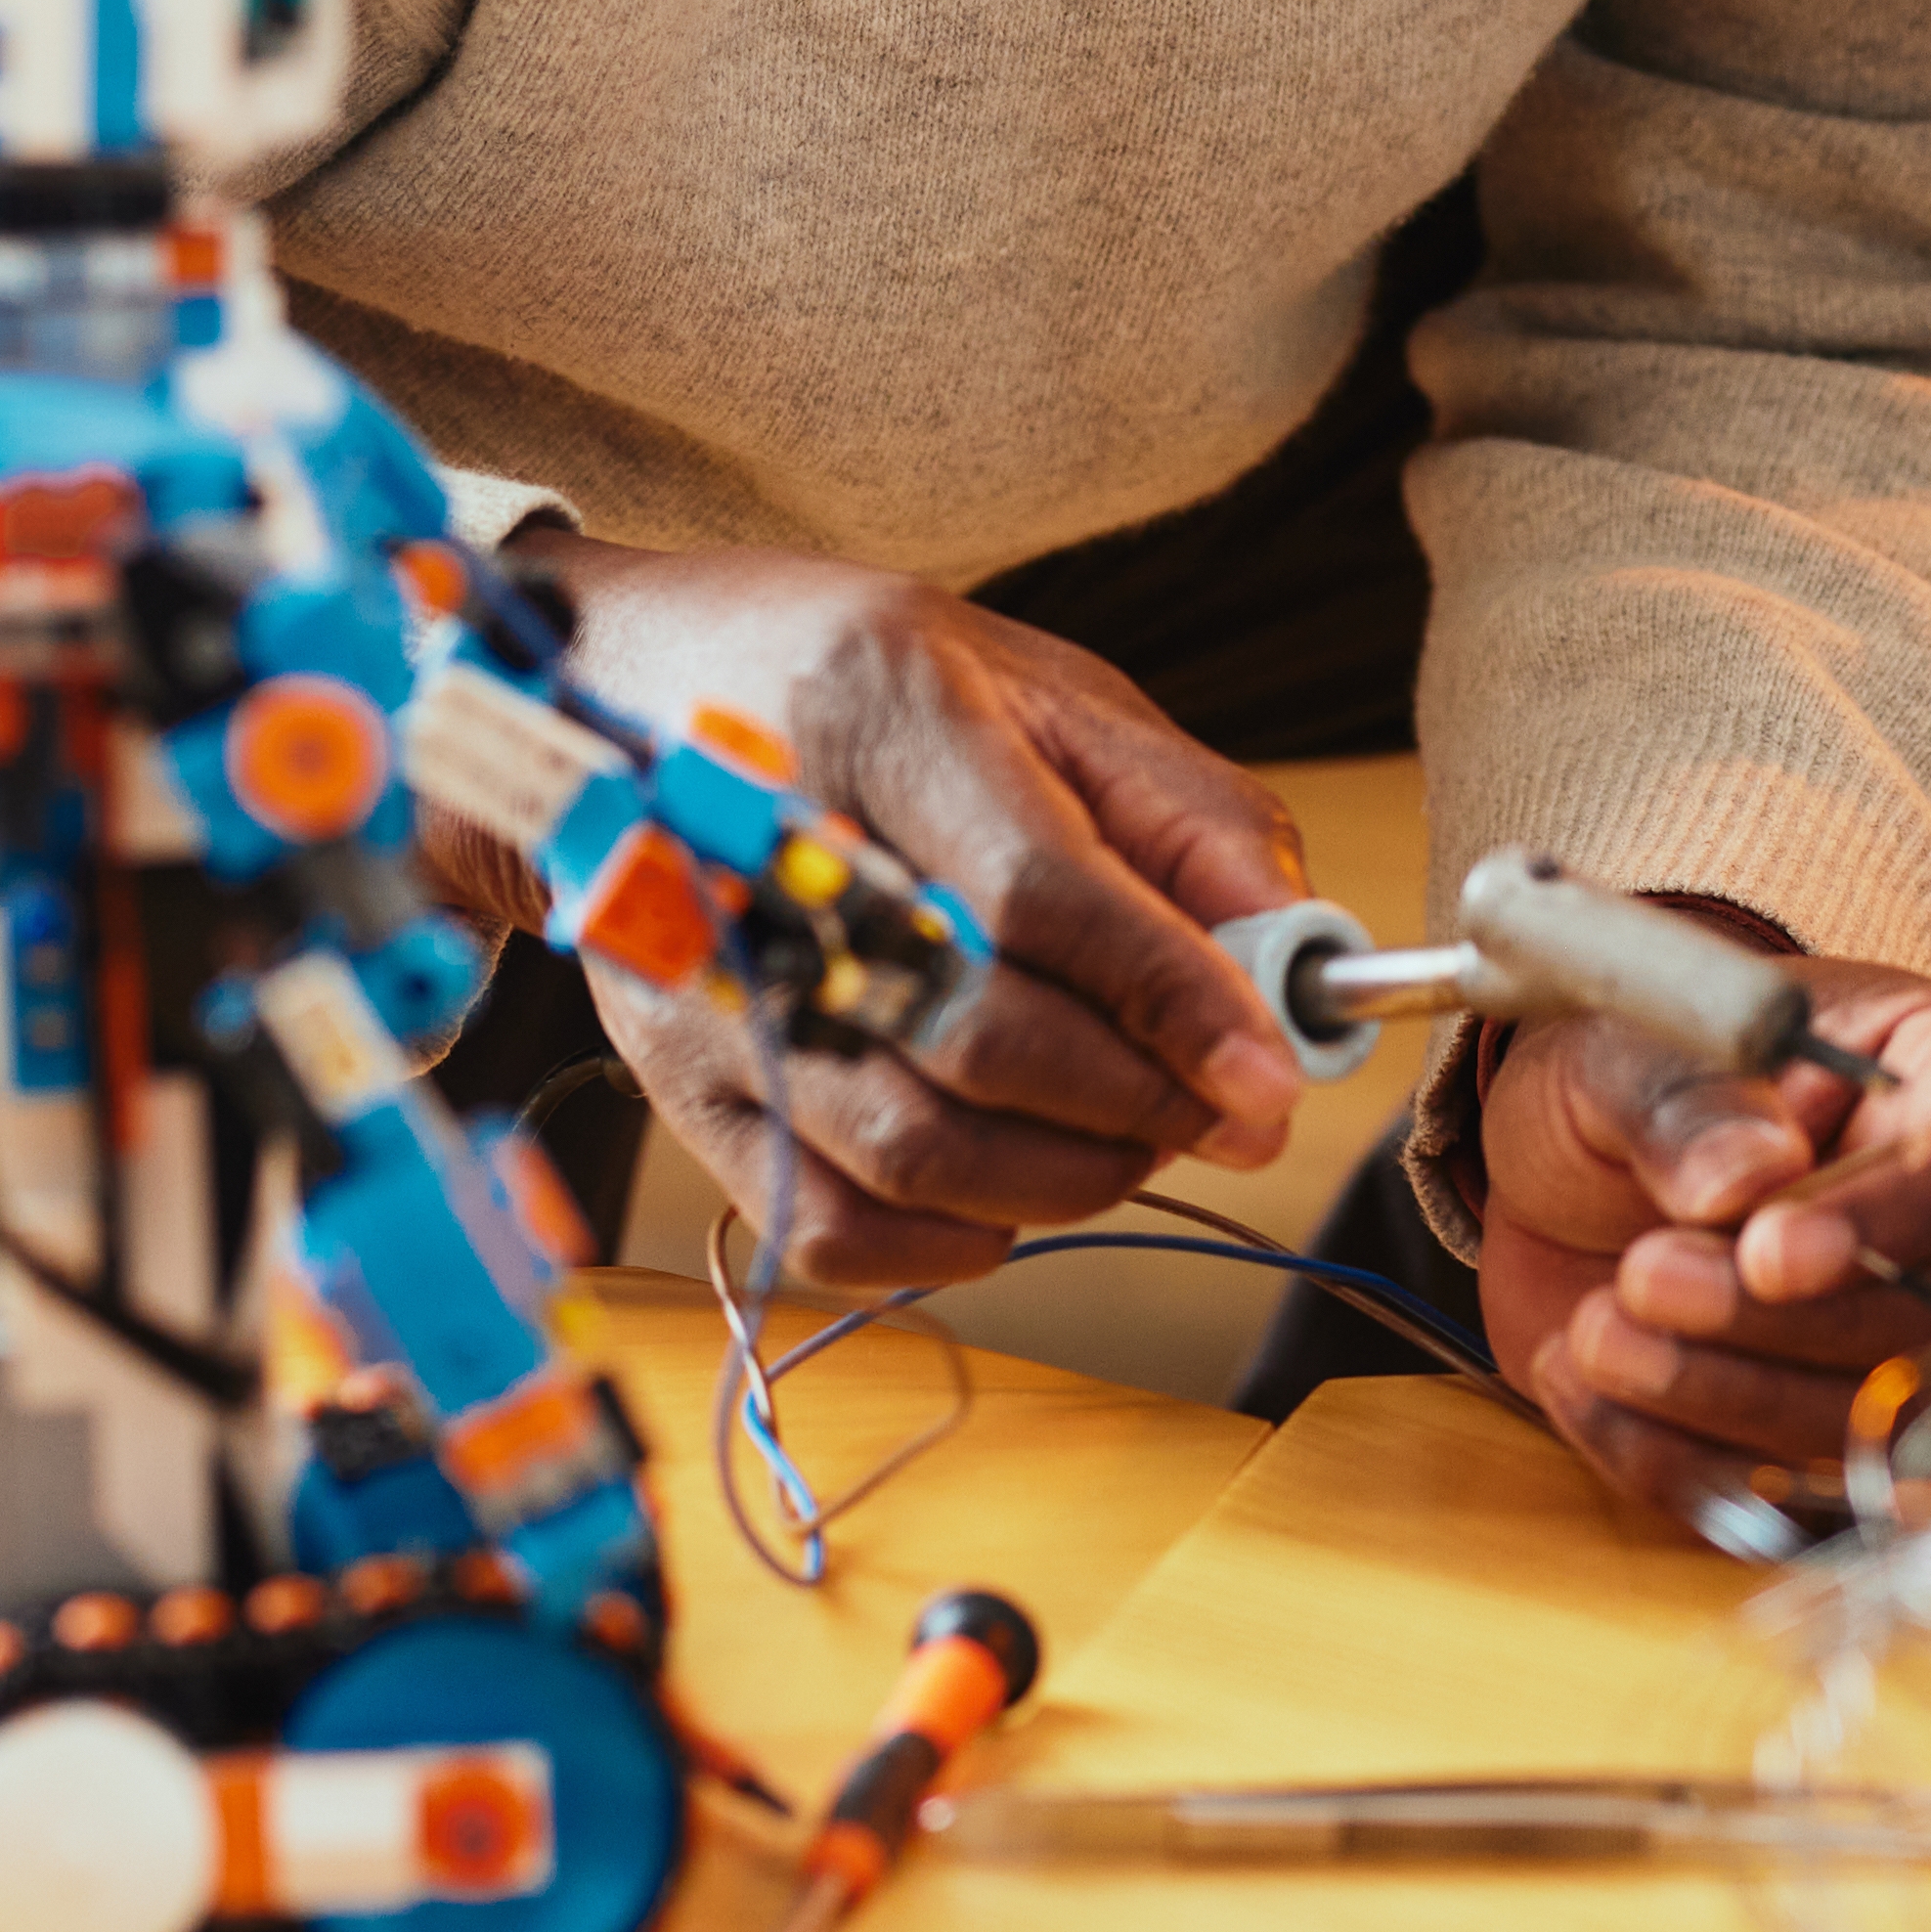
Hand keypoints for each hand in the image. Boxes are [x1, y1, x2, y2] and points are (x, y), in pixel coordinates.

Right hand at [490, 538, 1308, 1290]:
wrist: (630, 691)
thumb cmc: (870, 690)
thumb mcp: (1047, 694)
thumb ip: (1189, 817)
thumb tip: (1301, 955)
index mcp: (883, 712)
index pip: (1040, 892)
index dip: (1173, 999)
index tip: (1270, 1074)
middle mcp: (767, 847)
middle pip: (979, 1038)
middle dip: (1137, 1103)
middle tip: (1216, 1107)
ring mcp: (708, 979)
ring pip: (912, 1150)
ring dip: (1065, 1178)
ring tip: (1130, 1134)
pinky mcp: (674, 1079)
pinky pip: (826, 1225)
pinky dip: (948, 1241)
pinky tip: (1008, 1187)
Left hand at [1470, 957, 1930, 1520]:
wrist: (1575, 1171)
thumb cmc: (1633, 1072)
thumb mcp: (1631, 1040)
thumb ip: (1685, 1099)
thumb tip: (1745, 1182)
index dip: (1879, 1224)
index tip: (1765, 1254)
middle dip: (1783, 1327)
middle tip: (1641, 1280)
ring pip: (1894, 1431)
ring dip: (1730, 1404)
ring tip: (1594, 1334)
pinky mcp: (1861, 1446)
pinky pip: (1810, 1509)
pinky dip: (1687, 1469)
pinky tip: (1588, 1393)